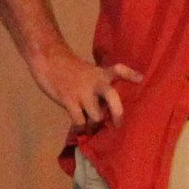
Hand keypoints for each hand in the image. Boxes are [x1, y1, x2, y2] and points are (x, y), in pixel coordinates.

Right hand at [30, 48, 144, 136]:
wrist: (48, 60)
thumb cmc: (69, 69)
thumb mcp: (89, 74)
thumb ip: (98, 89)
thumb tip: (104, 114)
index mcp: (101, 74)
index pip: (119, 70)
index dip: (130, 74)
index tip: (140, 79)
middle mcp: (94, 82)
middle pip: (111, 96)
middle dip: (117, 113)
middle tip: (118, 125)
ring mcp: (81, 92)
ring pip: (96, 116)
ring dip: (94, 125)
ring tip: (90, 127)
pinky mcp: (68, 100)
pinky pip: (79, 121)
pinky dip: (81, 128)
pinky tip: (79, 128)